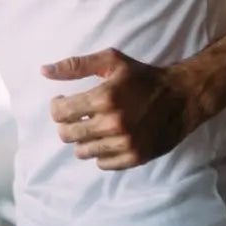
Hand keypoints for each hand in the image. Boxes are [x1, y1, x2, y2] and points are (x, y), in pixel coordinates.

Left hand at [43, 48, 208, 170]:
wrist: (183, 97)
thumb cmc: (144, 76)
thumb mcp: (111, 61)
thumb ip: (75, 66)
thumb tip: (43, 71)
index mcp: (104, 98)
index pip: (60, 113)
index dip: (56, 107)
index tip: (63, 101)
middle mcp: (113, 123)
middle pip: (67, 135)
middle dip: (66, 125)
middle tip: (76, 117)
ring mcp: (125, 143)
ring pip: (82, 152)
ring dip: (82, 140)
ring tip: (92, 127)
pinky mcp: (136, 157)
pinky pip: (103, 164)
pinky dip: (100, 153)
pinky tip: (107, 139)